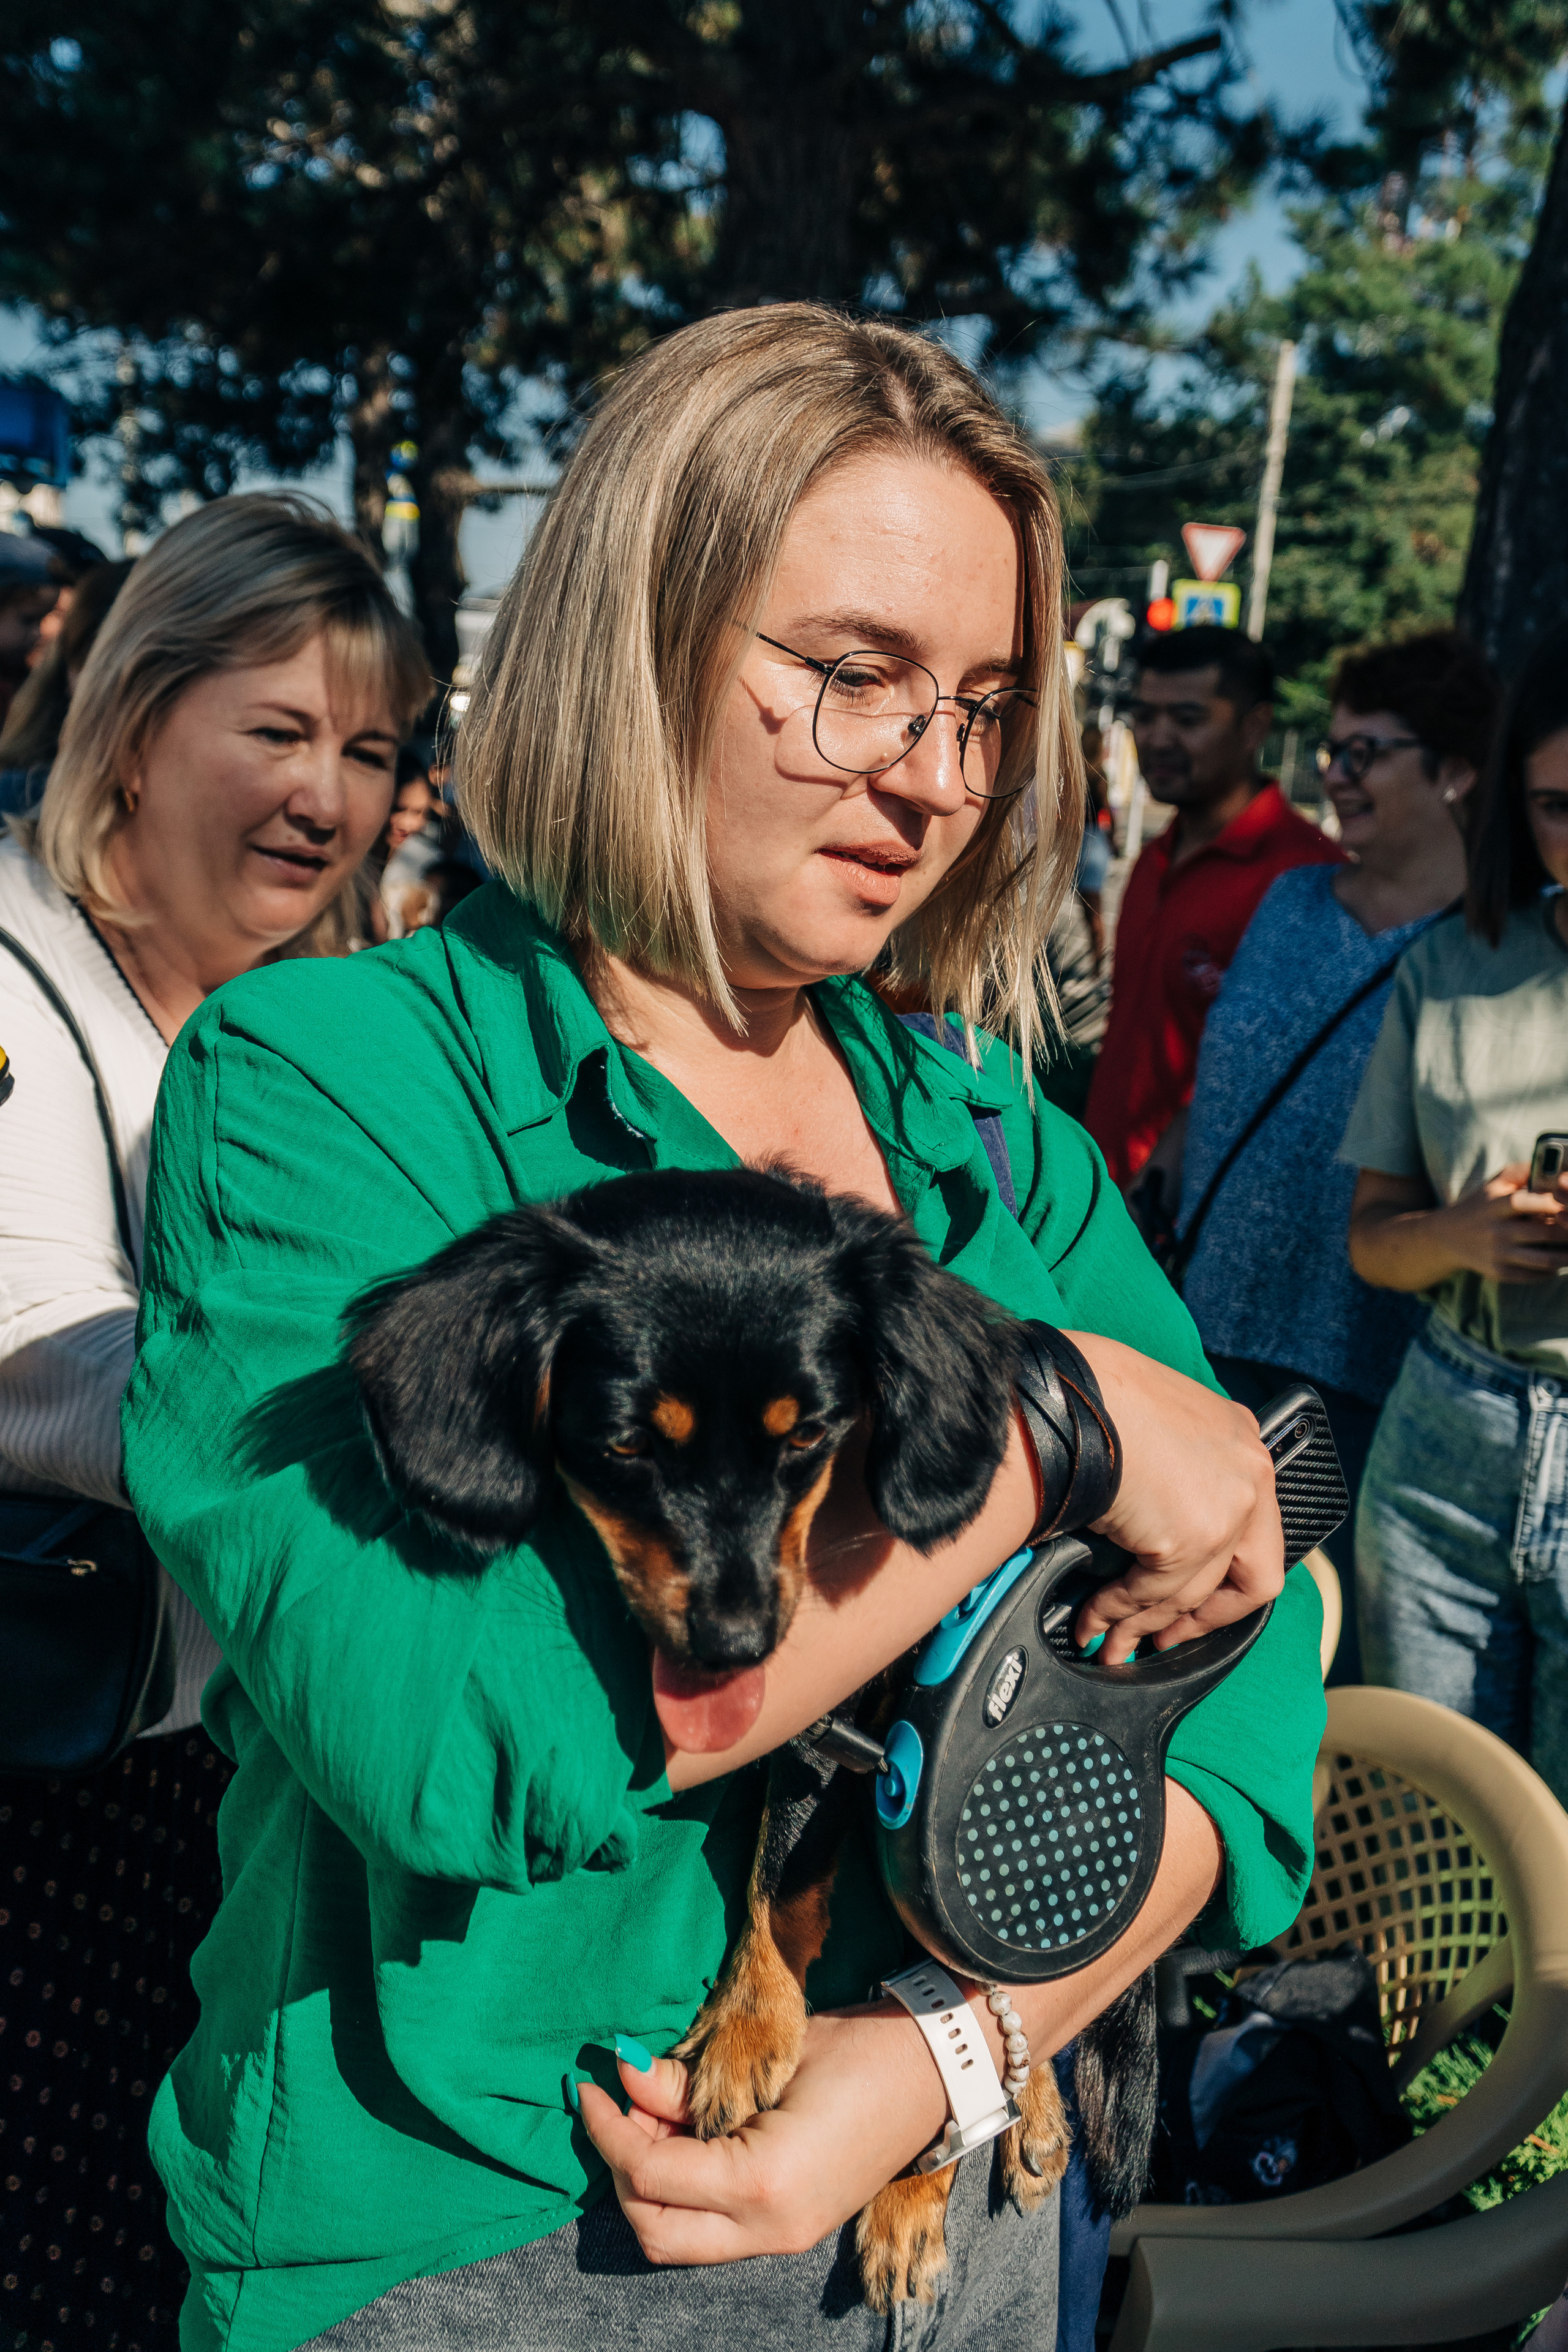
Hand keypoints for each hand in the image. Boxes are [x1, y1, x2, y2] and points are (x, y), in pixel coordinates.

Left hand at [581, 1782, 1224, 2263]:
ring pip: (681, 2237)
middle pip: (654, 2230)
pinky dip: (686, 2186)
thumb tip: (624, 2072)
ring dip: (650, 2181)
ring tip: (650, 2110)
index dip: (608, 2130)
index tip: (588, 2082)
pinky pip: (715, 2225)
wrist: (942, 2068)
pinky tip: (686, 2129)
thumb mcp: (769, 2056)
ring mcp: (784, 2235)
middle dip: (621, 2169)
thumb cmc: (862, 2047)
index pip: (651, 2174)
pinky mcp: (793, 2224)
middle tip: (613, 2105)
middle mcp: (770, 2228)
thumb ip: (690, 2079)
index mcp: (763, 2182)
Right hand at [1064, 1336, 1281, 1650]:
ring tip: (1110, 1643)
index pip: (1257, 1527)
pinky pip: (1150, 1595)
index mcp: (1241, 1438)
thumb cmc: (1095, 1394)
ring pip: (1192, 1594)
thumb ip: (1177, 1468)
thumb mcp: (1157, 1423)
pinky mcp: (1189, 1539)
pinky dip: (1116, 1615)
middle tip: (1167, 1638)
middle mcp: (1250, 1476)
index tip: (1196, 1599)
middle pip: (1253, 1576)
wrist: (1068, 1391)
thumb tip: (1153, 1520)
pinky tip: (1092, 1621)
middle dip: (1205, 1619)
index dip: (1228, 1575)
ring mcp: (1227, 1510)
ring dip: (1144, 1625)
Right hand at [1438, 1165, 1567, 1284]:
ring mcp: (1498, 1254)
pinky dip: (1551, 1271)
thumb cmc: (1479, 1205)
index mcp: (1496, 1206)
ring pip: (1543, 1259)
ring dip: (1566, 1256)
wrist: (1447, 1237)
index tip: (1567, 1205)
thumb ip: (1521, 1172)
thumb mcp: (1494, 1183)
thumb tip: (1552, 1168)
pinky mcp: (1499, 1272)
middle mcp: (1497, 1231)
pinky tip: (1558, 1263)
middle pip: (1543, 1233)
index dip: (1553, 1204)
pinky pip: (1532, 1275)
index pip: (1527, 1203)